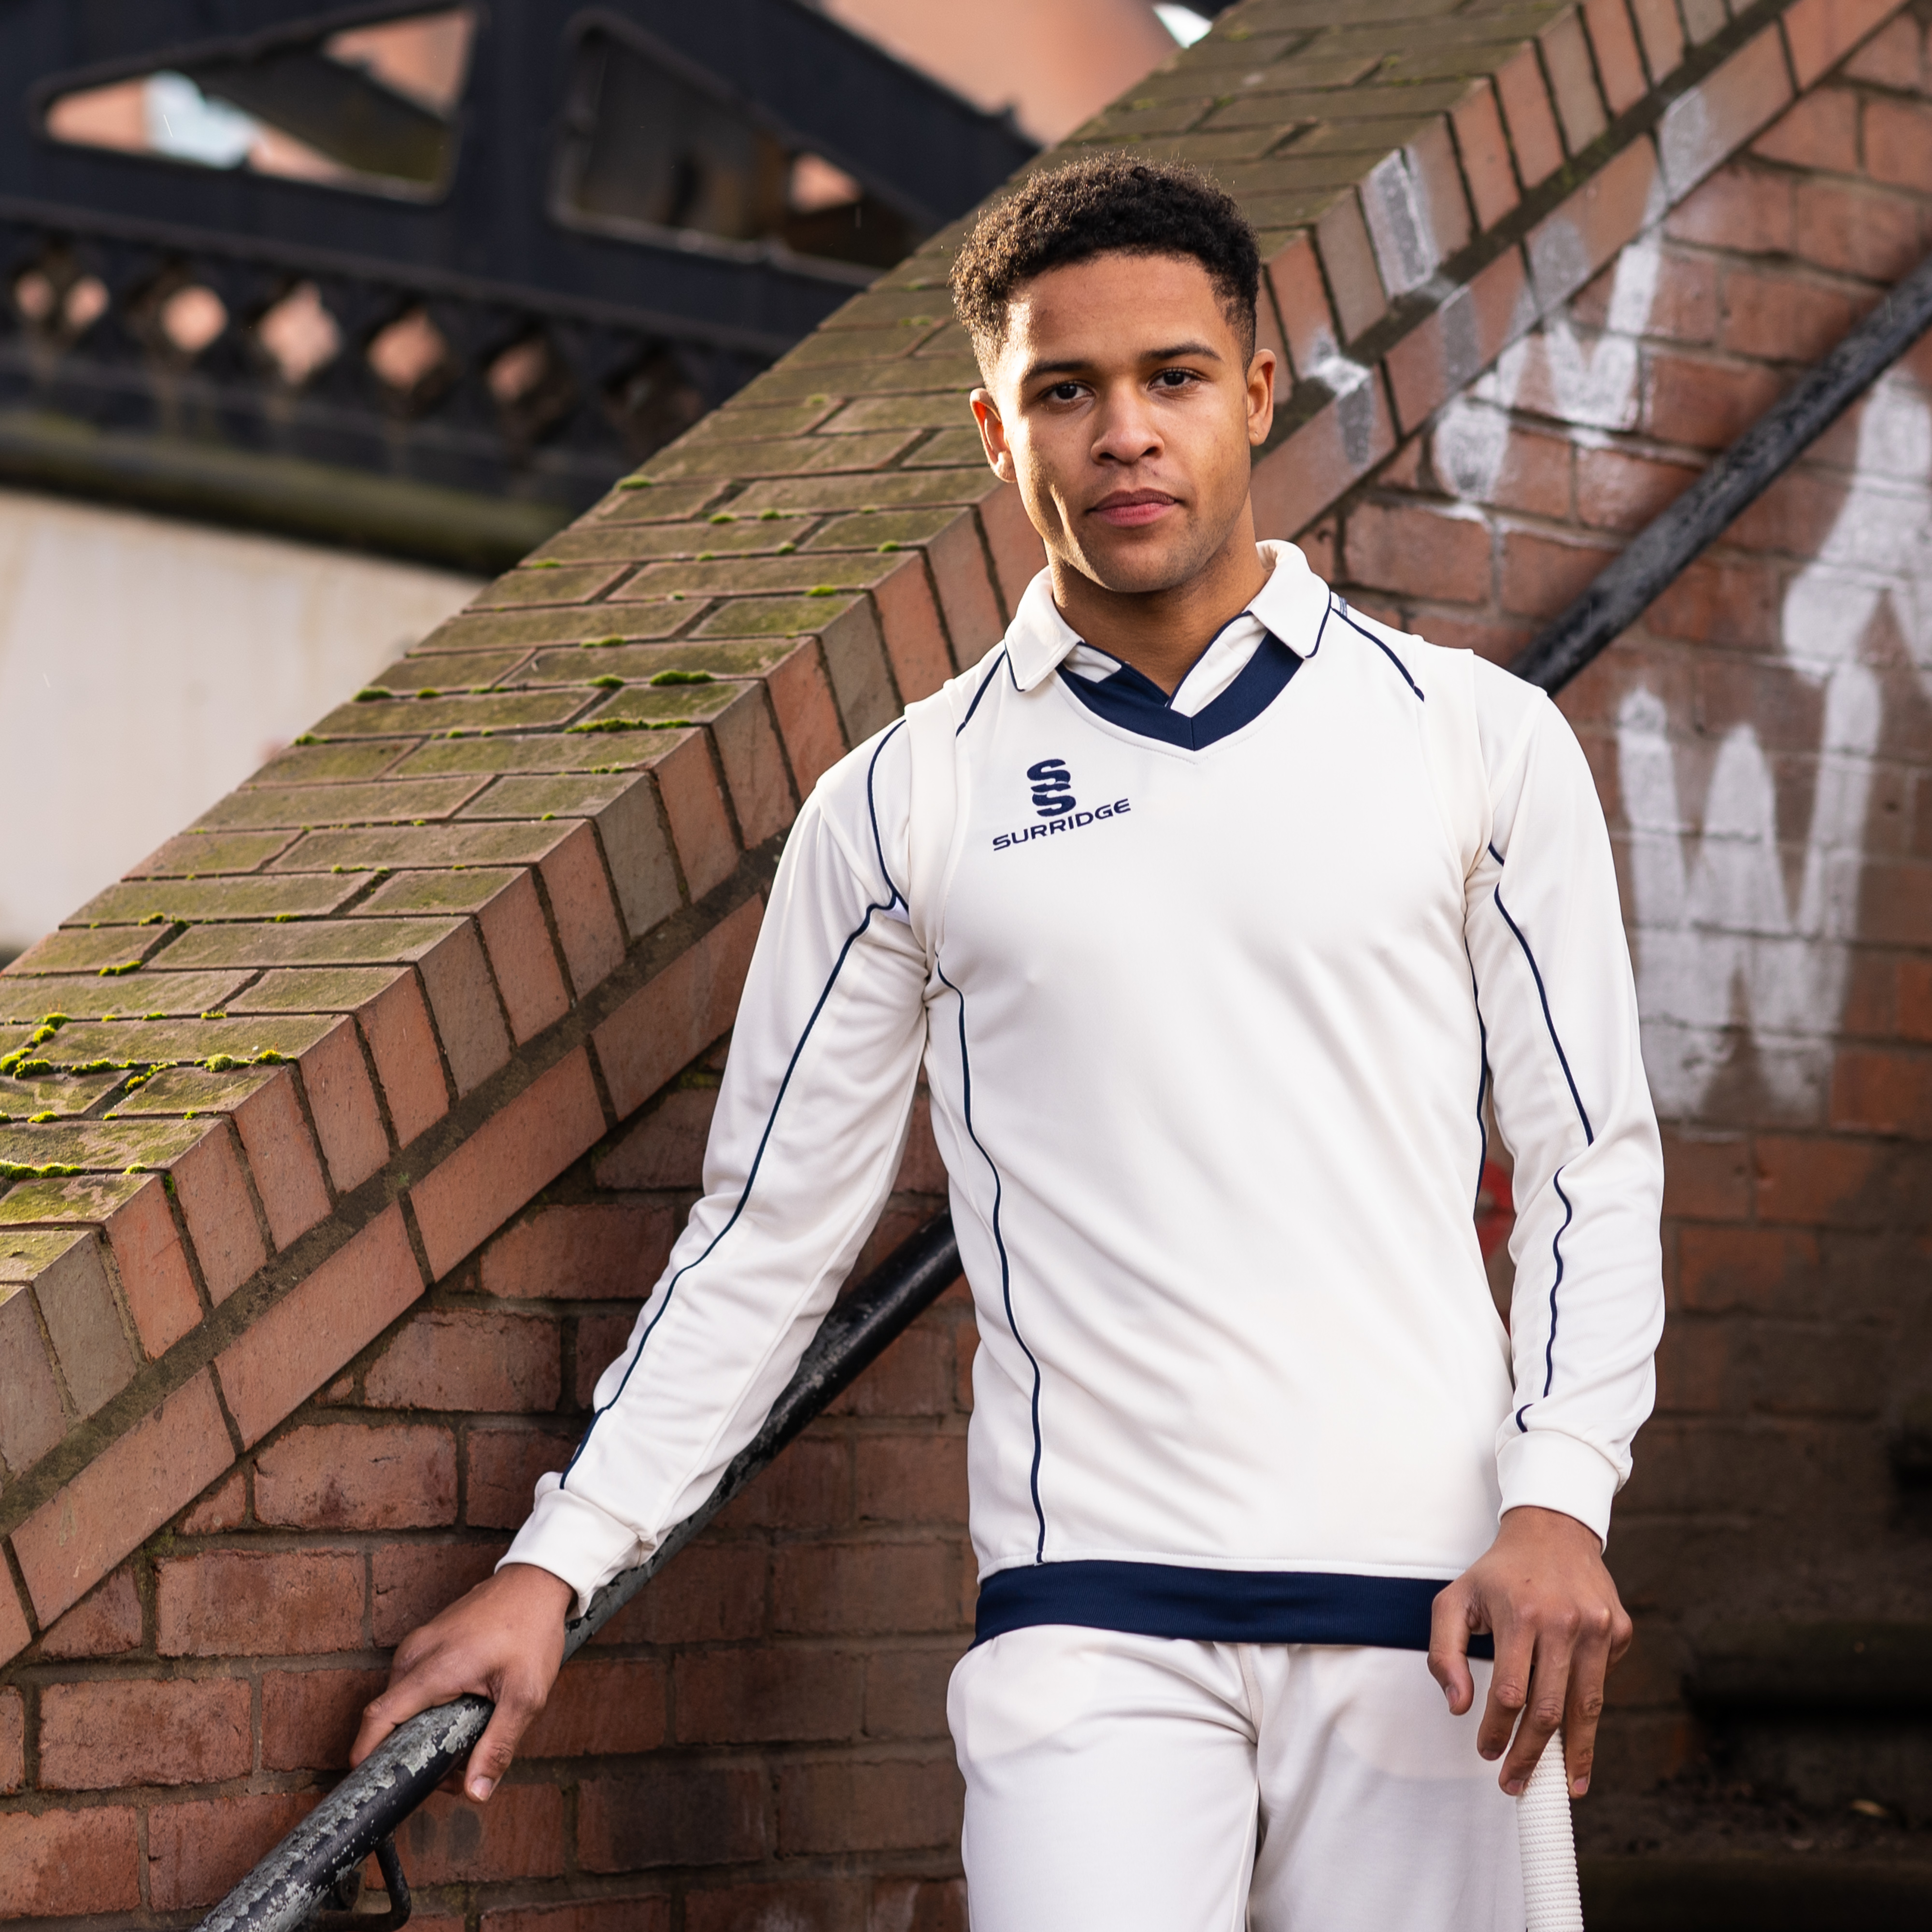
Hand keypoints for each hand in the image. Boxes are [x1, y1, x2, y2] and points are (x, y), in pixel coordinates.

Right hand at [351, 1562, 573, 1802]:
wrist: (536, 1580)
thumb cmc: (532, 1630)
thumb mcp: (525, 1694)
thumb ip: (498, 1745)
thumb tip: (476, 1793)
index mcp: (433, 1667)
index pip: (379, 1717)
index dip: (367, 1756)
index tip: (372, 1787)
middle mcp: (415, 1654)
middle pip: (390, 1717)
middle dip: (412, 1752)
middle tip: (453, 1772)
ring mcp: (419, 1644)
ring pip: (402, 1702)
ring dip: (422, 1729)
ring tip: (464, 1743)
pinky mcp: (427, 1640)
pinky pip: (414, 1683)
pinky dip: (428, 1706)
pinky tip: (461, 1714)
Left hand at [1428, 1505, 1632, 1799]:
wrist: (1552, 1530)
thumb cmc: (1498, 1572)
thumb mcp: (1455, 1599)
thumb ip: (1443, 1652)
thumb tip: (1457, 1706)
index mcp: (1520, 1614)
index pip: (1509, 1692)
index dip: (1497, 1731)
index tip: (1487, 1755)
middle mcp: (1564, 1621)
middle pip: (1550, 1709)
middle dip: (1532, 1756)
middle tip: (1517, 1785)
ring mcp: (1598, 1626)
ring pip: (1587, 1707)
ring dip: (1576, 1754)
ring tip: (1567, 1787)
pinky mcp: (1620, 1630)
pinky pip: (1602, 1682)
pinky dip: (1587, 1707)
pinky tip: (1575, 1724)